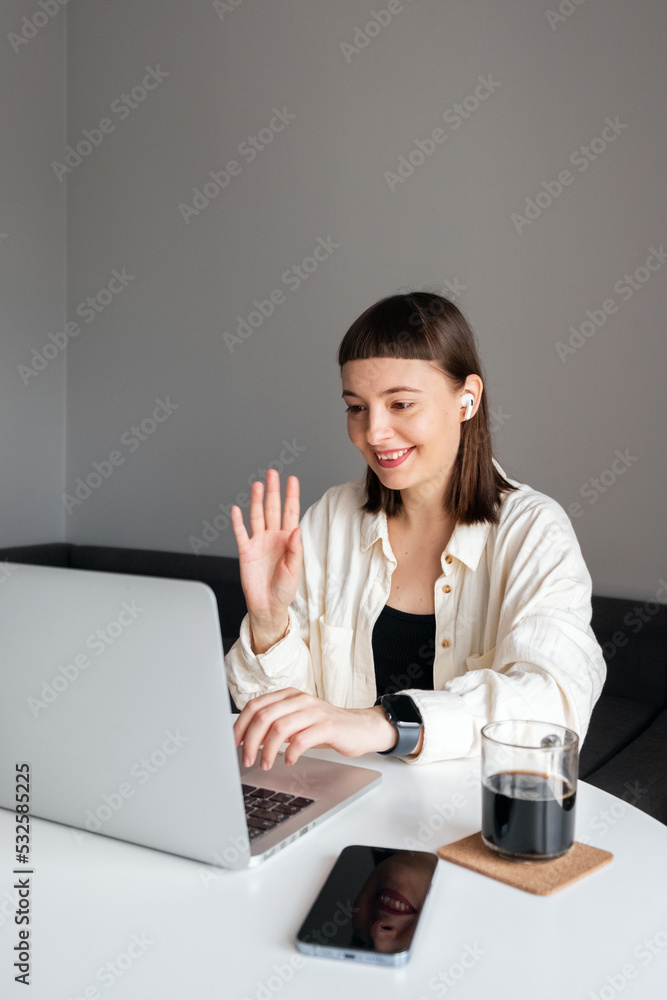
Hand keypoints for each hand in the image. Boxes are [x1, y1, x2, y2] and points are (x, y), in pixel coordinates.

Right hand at [230, 471, 302, 642]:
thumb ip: (296, 549)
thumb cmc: (284, 589)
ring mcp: (258, 542)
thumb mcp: (294, 570)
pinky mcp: (246, 551)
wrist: (268, 606)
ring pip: (257, 516)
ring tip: (257, 485)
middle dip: (273, 491)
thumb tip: (297, 529)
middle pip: (272, 508)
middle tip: (272, 473)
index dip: (291, 496)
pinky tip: (237, 509)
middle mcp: (273, 537)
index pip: (290, 512)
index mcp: (288, 539)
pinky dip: (238, 522)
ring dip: (257, 501)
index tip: (292, 479)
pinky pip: (241, 533)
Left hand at [233, 688, 397, 768]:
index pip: (254, 705)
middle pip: (263, 716)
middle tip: (246, 760)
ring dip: (267, 750)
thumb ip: (274, 724)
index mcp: (288, 695)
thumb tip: (246, 738)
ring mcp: (313, 711)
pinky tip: (289, 761)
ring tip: (265, 764)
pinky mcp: (327, 726)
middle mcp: (299, 699)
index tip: (233, 744)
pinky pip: (301, 739)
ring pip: (279, 728)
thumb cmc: (324, 727)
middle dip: (250, 741)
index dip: (240, 726)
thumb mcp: (296, 721)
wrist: (359, 728)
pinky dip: (290, 753)